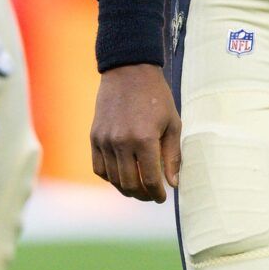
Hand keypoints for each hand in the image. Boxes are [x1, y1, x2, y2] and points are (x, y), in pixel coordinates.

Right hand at [90, 63, 180, 201]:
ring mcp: (105, 141)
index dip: (157, 193)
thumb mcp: (173, 123)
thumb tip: (173, 183)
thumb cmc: (156, 96)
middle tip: (152, 196)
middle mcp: (121, 142)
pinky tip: (122, 177)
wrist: (129, 72)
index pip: (150, 179)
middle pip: (130, 184)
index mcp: (144, 139)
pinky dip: (110, 178)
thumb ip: (172, 155)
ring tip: (139, 189)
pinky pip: (99, 168)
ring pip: (113, 179)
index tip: (162, 198)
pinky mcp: (94, 137)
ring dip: (127, 189)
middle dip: (143, 195)